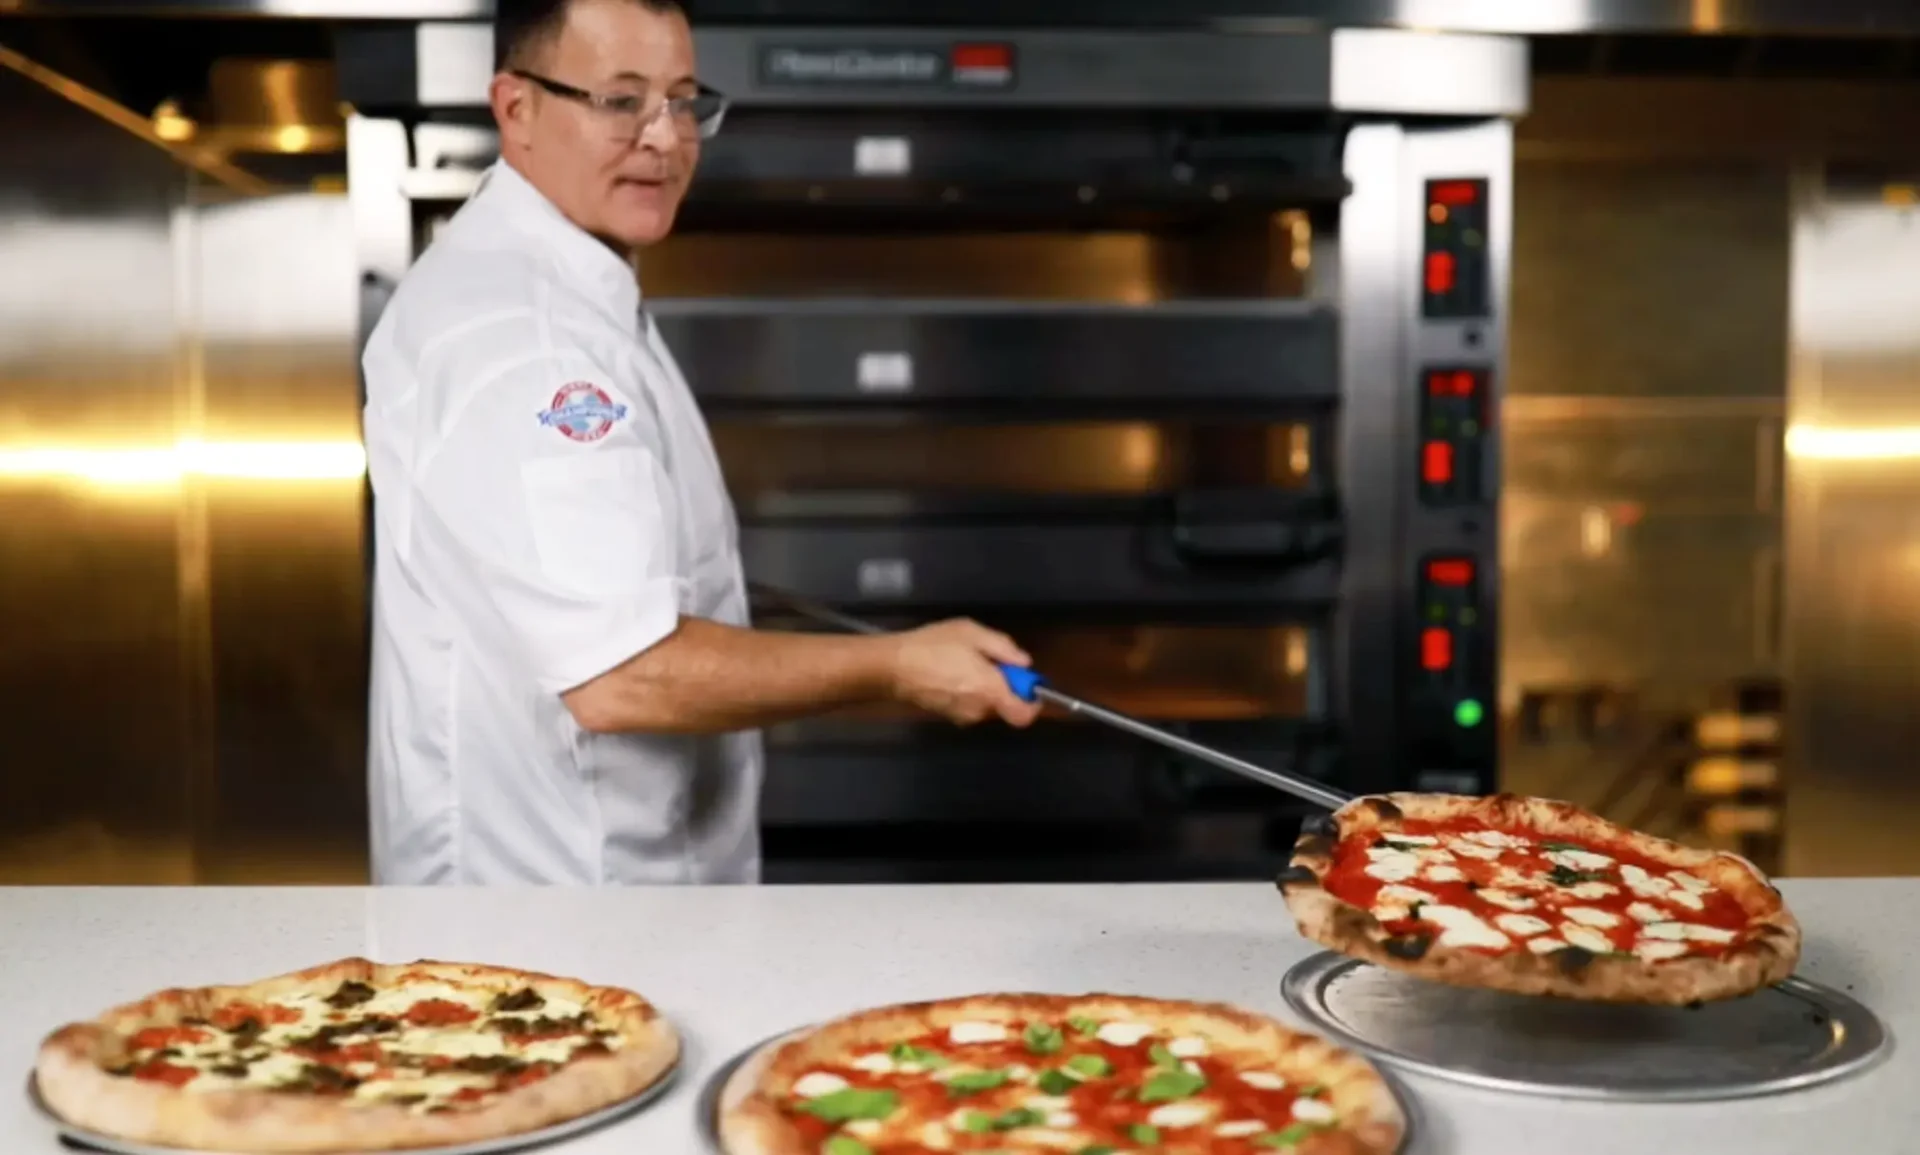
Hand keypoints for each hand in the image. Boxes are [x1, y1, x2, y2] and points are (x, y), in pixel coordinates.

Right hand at [885, 618, 1043, 728]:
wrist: (892, 666)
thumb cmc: (933, 645)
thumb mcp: (972, 633)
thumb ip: (1003, 648)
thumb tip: (1024, 662)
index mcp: (990, 691)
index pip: (1024, 715)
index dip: (1032, 701)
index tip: (1027, 682)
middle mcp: (979, 710)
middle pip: (1005, 704)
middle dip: (1004, 685)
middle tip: (987, 659)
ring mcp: (961, 715)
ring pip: (986, 703)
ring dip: (984, 686)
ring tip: (963, 660)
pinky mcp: (946, 715)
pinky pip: (969, 703)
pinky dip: (967, 690)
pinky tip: (950, 670)